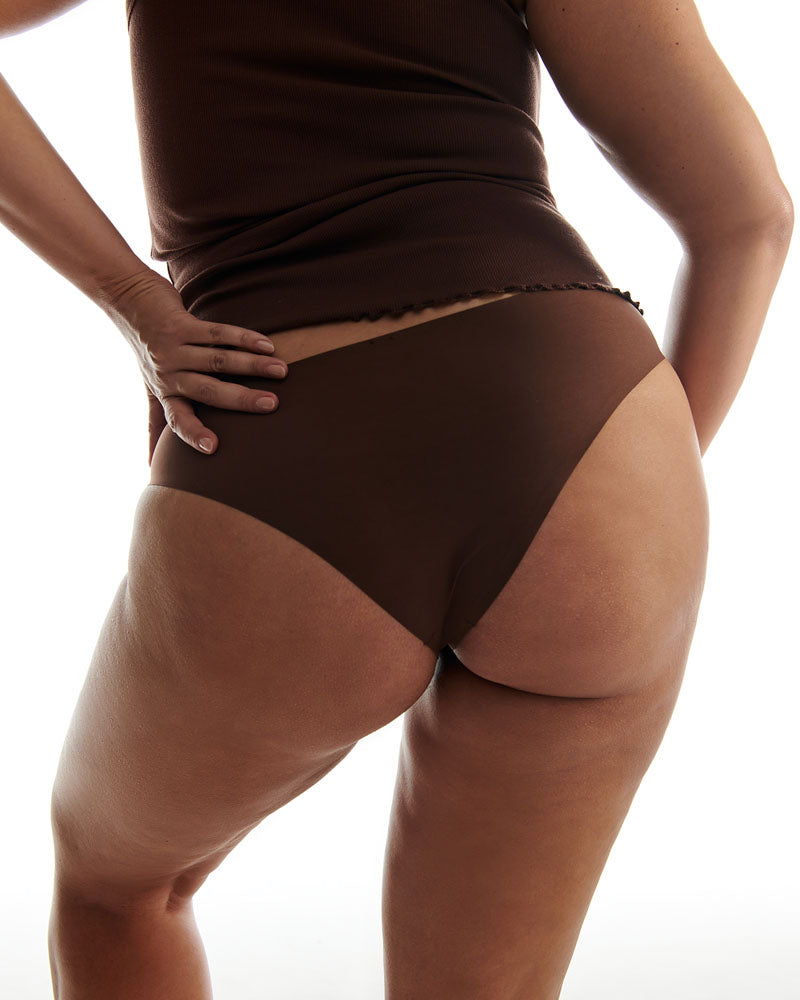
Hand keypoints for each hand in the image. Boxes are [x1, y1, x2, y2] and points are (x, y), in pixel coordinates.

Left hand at [99, 266, 286, 463]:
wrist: (129, 300)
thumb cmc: (149, 349)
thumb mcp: (151, 386)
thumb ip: (157, 419)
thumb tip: (149, 463)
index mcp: (164, 392)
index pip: (177, 419)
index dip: (193, 434)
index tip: (212, 448)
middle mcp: (167, 373)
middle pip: (208, 391)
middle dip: (241, 399)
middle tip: (272, 405)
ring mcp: (173, 348)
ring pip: (217, 361)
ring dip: (252, 366)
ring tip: (281, 371)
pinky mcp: (181, 324)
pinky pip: (217, 333)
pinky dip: (244, 339)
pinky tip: (266, 346)